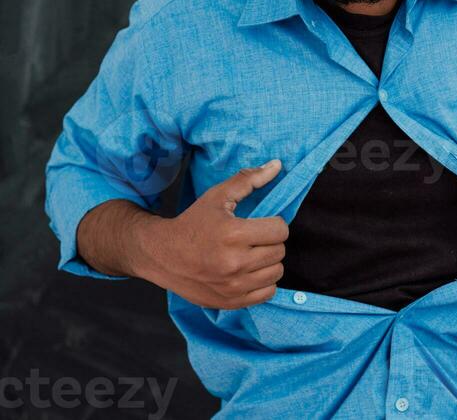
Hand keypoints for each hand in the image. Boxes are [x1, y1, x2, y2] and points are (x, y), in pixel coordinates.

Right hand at [142, 159, 288, 309]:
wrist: (164, 255)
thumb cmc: (193, 222)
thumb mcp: (218, 196)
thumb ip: (249, 179)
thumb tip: (278, 165)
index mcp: (234, 234)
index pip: (280, 230)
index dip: (274, 223)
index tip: (262, 223)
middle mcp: (235, 263)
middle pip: (279, 251)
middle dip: (271, 241)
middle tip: (255, 238)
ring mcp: (233, 287)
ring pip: (276, 273)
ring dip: (269, 262)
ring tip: (252, 254)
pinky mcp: (231, 302)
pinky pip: (267, 293)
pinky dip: (263, 282)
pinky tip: (249, 271)